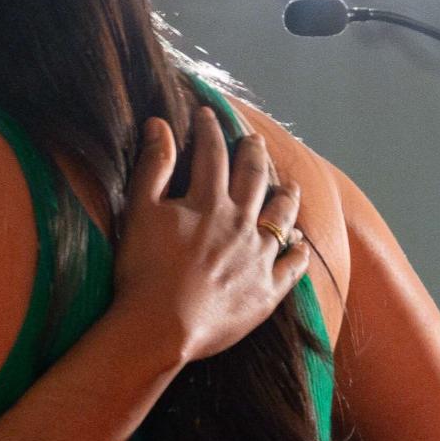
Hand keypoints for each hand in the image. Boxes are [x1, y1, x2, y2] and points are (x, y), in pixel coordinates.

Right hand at [110, 108, 310, 367]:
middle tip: (254, 141)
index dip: (209, 130)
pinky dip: (297, 251)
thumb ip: (153, 166)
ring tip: (289, 187)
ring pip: (282, 218)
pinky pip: (291, 266)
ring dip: (286, 198)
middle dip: (254, 155)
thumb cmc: (143, 271)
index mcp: (209, 203)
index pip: (212, 155)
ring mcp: (258, 258)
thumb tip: (158, 123)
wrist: (163, 326)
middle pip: (254, 180)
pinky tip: (298, 244)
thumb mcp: (140, 212)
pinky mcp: (267, 290)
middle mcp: (241, 224)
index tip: (207, 114)